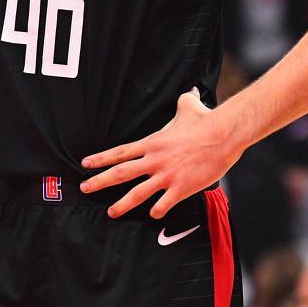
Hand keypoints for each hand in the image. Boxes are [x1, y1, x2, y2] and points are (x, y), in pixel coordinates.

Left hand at [80, 88, 241, 218]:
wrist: (222, 135)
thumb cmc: (206, 120)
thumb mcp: (189, 106)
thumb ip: (184, 100)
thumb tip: (191, 91)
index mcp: (152, 143)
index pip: (120, 152)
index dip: (101, 159)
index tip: (86, 164)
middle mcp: (154, 160)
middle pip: (120, 173)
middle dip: (100, 182)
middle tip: (85, 188)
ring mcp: (166, 176)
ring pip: (137, 194)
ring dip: (122, 205)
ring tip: (111, 212)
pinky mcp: (181, 188)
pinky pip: (163, 205)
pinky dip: (156, 211)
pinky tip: (154, 215)